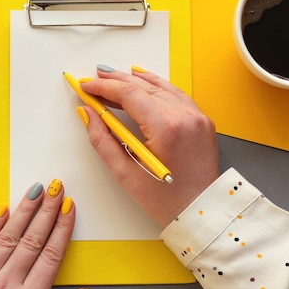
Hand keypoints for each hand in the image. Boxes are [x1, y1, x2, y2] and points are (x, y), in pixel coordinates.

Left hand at [0, 180, 88, 288]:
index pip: (51, 254)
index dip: (62, 228)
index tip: (69, 209)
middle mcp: (6, 286)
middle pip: (33, 239)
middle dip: (47, 211)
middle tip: (56, 189)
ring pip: (8, 236)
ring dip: (24, 211)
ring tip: (35, 192)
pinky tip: (1, 210)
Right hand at [78, 66, 219, 226]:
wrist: (202, 212)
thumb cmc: (166, 200)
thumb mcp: (125, 173)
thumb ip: (102, 139)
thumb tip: (88, 114)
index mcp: (165, 128)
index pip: (128, 94)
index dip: (103, 87)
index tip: (85, 86)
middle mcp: (184, 116)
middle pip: (143, 86)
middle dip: (115, 81)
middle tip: (94, 79)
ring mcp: (196, 116)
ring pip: (160, 86)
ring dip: (134, 80)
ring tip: (113, 76)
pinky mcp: (202, 120)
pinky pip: (176, 94)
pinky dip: (157, 85)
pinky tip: (144, 80)